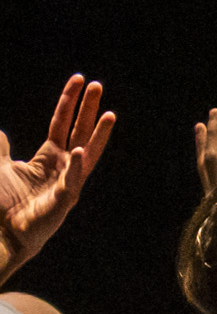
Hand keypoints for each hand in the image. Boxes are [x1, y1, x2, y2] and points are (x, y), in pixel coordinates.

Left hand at [0, 73, 112, 268]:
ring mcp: (67, 183)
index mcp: (50, 157)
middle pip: (79, 131)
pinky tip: (79, 151)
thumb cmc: (4, 204)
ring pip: (87, 153)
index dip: (68, 102)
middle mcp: (63, 166)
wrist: (3, 233)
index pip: (61, 123)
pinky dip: (76, 166)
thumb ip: (1, 148)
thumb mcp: (0, 167)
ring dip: (97, 135)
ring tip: (109, 115)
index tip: (78, 80)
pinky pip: (73, 180)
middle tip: (97, 85)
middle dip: (88, 108)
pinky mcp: (63, 201)